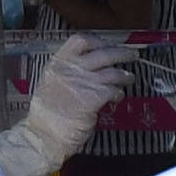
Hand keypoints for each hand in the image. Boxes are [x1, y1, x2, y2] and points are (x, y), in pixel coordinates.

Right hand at [0, 32, 144, 175]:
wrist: (43, 135)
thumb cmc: (46, 115)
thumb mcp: (52, 85)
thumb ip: (69, 74)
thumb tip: (91, 70)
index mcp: (57, 64)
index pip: (79, 40)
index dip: (98, 41)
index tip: (107, 45)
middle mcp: (69, 69)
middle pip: (102, 53)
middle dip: (121, 53)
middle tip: (132, 56)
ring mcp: (82, 82)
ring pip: (111, 72)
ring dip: (124, 75)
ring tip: (129, 78)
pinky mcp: (92, 98)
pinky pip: (113, 90)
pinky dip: (118, 93)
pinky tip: (118, 97)